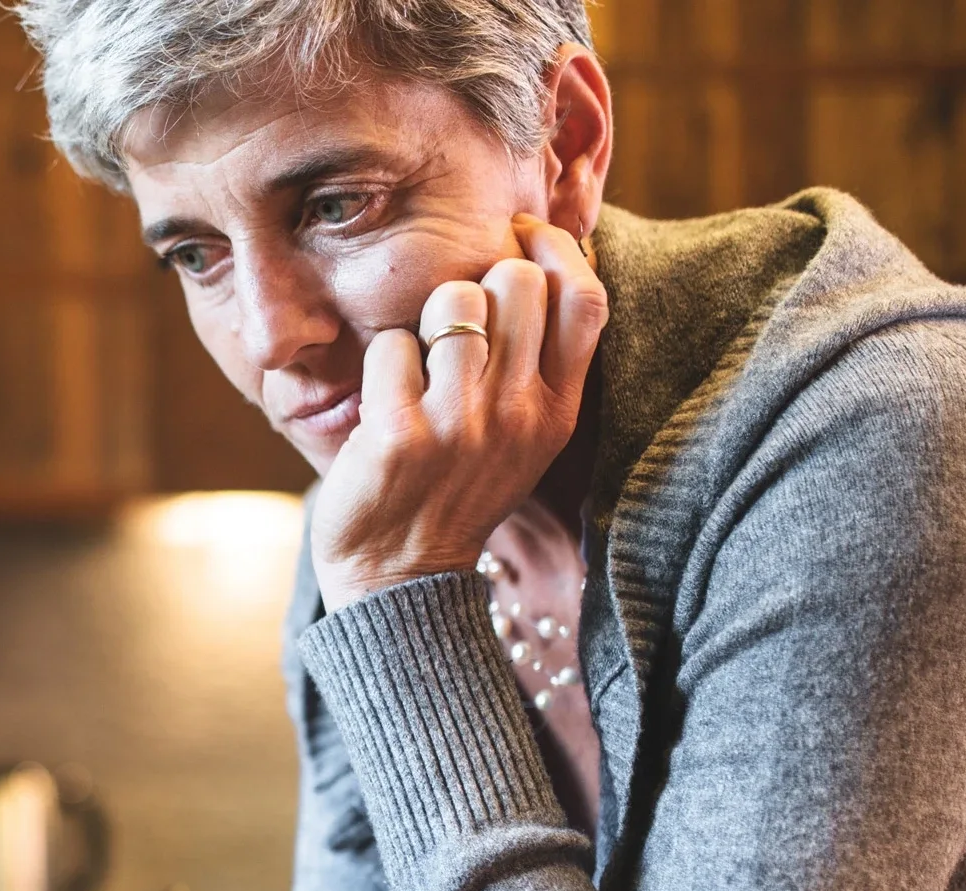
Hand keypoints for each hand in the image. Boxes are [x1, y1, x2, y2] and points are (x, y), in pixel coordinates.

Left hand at [311, 215, 607, 609]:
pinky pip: (390, 344)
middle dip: (477, 283)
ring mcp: (462, 424)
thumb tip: (538, 260)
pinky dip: (380, 361)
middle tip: (450, 322)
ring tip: (416, 368)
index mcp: (557, 411)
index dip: (555, 249)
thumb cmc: (454, 490)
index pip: (585, 298)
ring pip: (452, 301)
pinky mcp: (402, 435)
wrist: (397, 578)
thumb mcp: (521, 436)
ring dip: (423, 320)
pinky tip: (382, 401)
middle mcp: (519, 415)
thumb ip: (537, 362)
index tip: (520, 237)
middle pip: (517, 282)